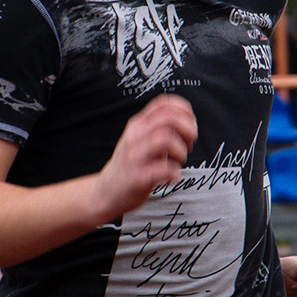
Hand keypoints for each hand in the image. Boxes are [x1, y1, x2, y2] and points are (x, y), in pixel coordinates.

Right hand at [93, 95, 197, 220]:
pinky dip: (175, 173)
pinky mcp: (137, 177)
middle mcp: (135, 136)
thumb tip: (188, 123)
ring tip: (179, 160)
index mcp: (138, 125)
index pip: (163, 104)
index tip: (191, 123)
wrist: (106, 192)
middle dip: (188, 129)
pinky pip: (164, 169)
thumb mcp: (139, 139)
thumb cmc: (129, 165)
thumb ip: (157, 129)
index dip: (184, 110)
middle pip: (169, 119)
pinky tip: (172, 177)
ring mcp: (134, 156)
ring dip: (181, 150)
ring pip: (166, 139)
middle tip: (189, 143)